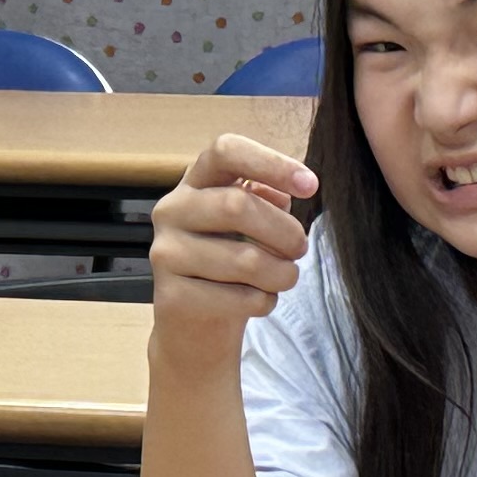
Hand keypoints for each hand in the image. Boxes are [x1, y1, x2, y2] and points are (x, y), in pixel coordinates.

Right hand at [147, 132, 319, 357]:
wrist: (194, 326)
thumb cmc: (230, 264)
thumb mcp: (250, 224)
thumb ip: (267, 199)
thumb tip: (288, 187)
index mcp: (194, 183)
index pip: (225, 151)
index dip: (271, 163)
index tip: (311, 186)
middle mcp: (172, 211)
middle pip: (237, 205)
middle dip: (285, 231)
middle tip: (300, 249)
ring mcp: (166, 253)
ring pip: (244, 259)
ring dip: (282, 273)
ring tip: (285, 278)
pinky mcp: (171, 296)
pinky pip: (239, 297)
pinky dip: (265, 301)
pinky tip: (261, 300)